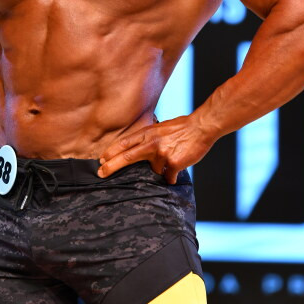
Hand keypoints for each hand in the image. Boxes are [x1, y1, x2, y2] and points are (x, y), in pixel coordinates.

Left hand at [98, 115, 214, 183]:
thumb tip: (138, 149)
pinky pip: (168, 177)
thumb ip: (149, 138)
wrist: (202, 126)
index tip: (101, 160)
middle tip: (101, 173)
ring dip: (160, 169)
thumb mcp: (160, 128)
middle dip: (111, 166)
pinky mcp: (172, 163)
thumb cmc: (182, 127)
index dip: (111, 152)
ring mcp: (162, 153)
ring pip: (153, 170)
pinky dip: (171, 176)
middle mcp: (151, 142)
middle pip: (127, 156)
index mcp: (148, 132)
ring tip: (173, 158)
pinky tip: (177, 170)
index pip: (124, 143)